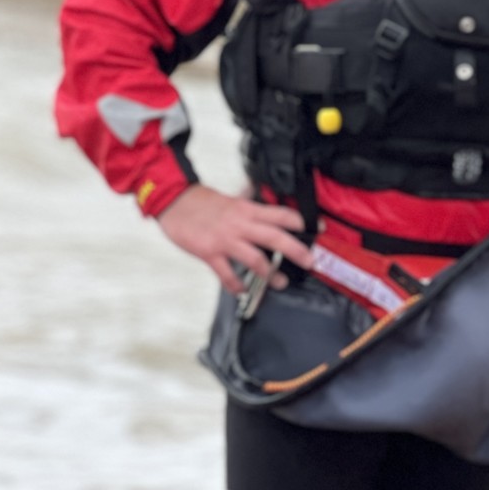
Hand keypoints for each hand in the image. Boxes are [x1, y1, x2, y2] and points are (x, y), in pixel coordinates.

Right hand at [157, 185, 313, 293]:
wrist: (173, 201)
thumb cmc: (200, 201)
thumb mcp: (229, 199)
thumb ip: (247, 206)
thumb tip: (263, 206)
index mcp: (246, 209)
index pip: (279, 214)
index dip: (298, 221)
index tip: (315, 229)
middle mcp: (239, 224)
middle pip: (275, 237)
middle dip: (296, 250)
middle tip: (310, 260)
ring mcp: (225, 240)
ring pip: (255, 259)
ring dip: (270, 274)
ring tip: (280, 283)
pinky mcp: (209, 253)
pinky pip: (227, 274)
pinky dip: (236, 285)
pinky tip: (242, 290)